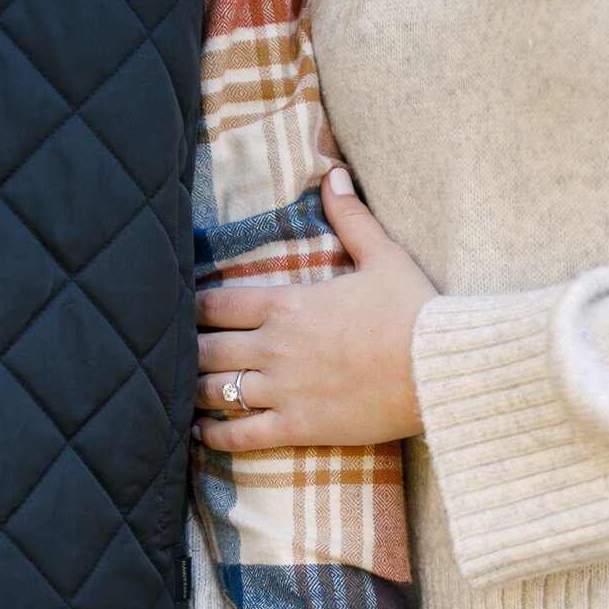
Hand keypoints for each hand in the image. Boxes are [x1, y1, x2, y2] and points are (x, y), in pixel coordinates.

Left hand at [196, 167, 436, 451]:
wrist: (439, 369)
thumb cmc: (415, 311)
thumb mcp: (384, 256)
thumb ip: (351, 217)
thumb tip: (335, 173)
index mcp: (288, 304)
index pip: (216, 303)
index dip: (189, 307)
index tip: (176, 311)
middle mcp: (274, 346)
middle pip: (204, 348)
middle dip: (183, 350)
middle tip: (169, 354)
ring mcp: (282, 390)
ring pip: (214, 391)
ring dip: (192, 391)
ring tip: (179, 392)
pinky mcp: (297, 427)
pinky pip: (240, 436)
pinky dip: (214, 435)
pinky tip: (202, 432)